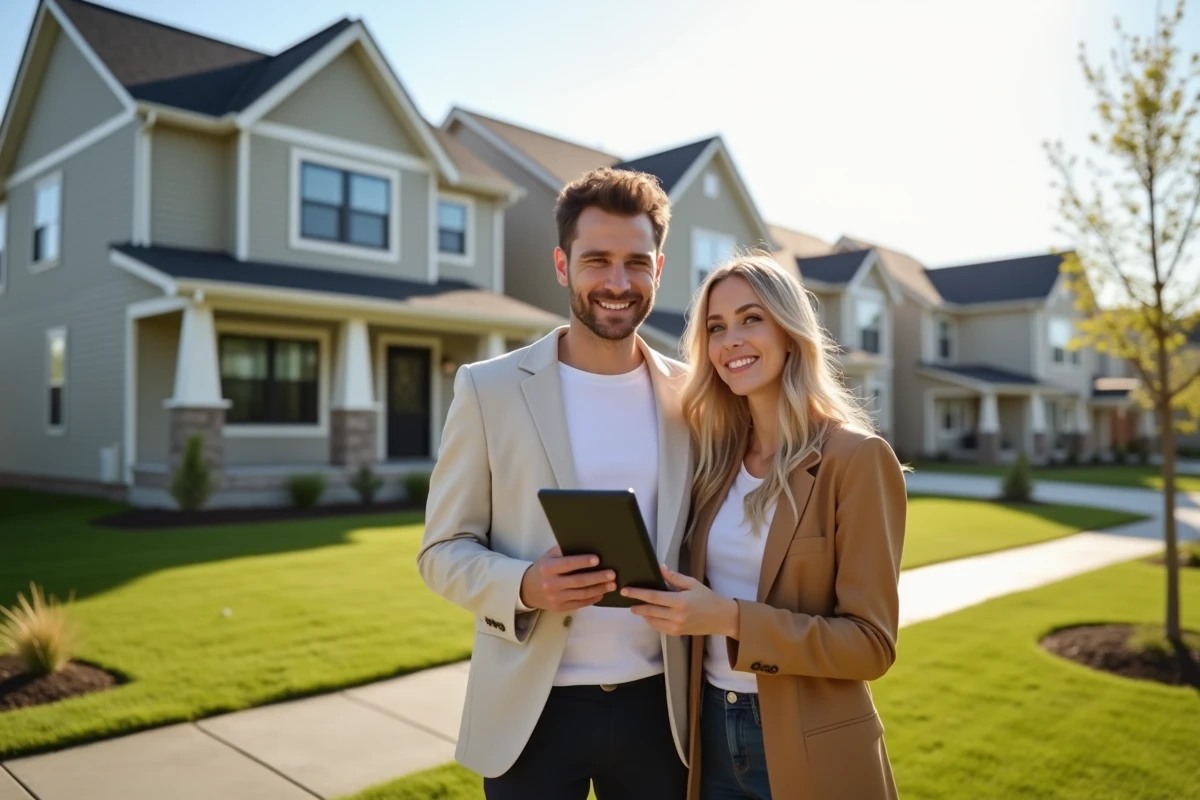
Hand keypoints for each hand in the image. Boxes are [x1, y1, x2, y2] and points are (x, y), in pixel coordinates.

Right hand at [519, 545, 615, 611]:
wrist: (527, 589)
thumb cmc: (543, 568)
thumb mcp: (549, 556)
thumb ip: (564, 551)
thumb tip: (586, 545)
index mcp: (548, 568)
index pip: (567, 564)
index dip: (582, 562)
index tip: (597, 559)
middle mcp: (551, 584)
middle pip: (578, 581)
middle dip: (597, 577)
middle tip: (612, 574)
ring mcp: (556, 598)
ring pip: (581, 594)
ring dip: (599, 589)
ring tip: (612, 584)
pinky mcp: (560, 607)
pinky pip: (579, 603)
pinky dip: (592, 599)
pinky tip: (602, 593)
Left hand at [623, 566, 739, 637]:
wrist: (720, 617)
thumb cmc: (707, 597)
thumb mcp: (692, 583)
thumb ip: (674, 578)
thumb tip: (660, 568)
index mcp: (680, 601)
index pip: (654, 597)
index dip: (638, 594)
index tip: (626, 590)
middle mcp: (677, 616)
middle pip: (650, 610)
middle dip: (636, 604)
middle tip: (626, 597)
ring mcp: (676, 627)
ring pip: (652, 621)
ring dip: (642, 613)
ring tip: (636, 606)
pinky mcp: (676, 633)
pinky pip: (658, 628)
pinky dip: (651, 621)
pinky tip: (648, 615)